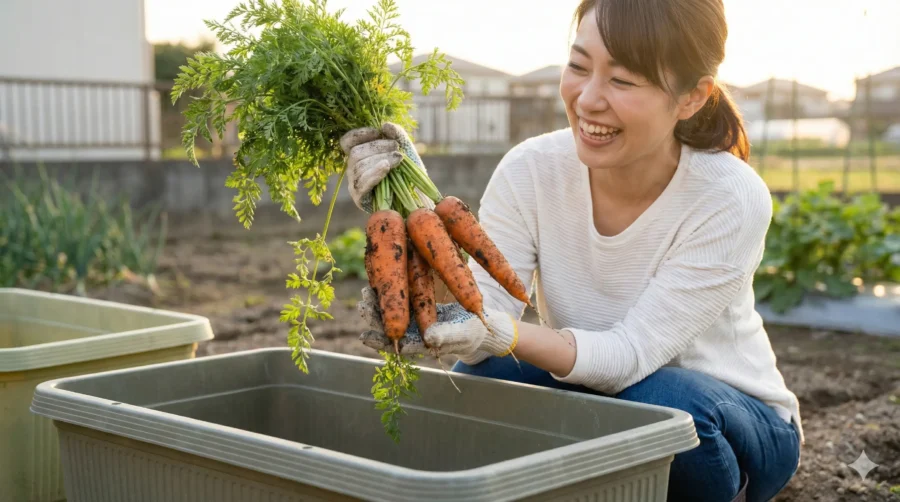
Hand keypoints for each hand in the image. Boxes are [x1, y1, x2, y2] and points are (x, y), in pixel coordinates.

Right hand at [339, 122, 431, 212]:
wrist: (417, 199)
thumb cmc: (409, 174)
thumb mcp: (406, 150)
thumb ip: (397, 135)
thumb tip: (385, 125)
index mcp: (360, 156)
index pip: (347, 142)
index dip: (359, 134)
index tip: (377, 131)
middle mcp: (353, 170)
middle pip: (355, 153)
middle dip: (377, 147)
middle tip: (396, 148)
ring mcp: (355, 185)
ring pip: (358, 167)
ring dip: (380, 159)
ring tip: (398, 158)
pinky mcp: (360, 198)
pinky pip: (362, 183)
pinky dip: (374, 173)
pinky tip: (386, 168)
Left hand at [356, 287, 516, 362]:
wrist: (481, 325)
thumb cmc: (474, 331)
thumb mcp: (464, 332)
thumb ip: (447, 336)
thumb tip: (428, 339)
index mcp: (424, 345)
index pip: (398, 344)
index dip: (382, 340)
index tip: (367, 333)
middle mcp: (416, 335)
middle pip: (391, 331)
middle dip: (374, 321)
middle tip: (361, 308)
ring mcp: (417, 322)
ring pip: (393, 317)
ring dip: (377, 308)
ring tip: (363, 298)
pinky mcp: (420, 308)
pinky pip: (401, 305)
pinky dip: (389, 297)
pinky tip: (377, 287)